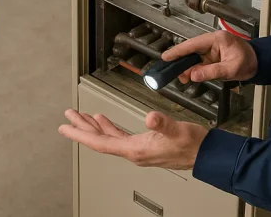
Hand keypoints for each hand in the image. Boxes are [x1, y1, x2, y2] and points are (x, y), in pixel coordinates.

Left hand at [58, 109, 207, 169]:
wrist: (205, 154)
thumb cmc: (192, 144)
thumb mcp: (177, 130)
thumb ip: (163, 124)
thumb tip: (151, 118)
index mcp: (136, 150)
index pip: (101, 143)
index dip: (81, 135)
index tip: (65, 128)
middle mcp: (133, 152)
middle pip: (100, 140)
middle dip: (82, 128)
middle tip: (67, 117)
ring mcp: (138, 149)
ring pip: (108, 138)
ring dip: (93, 127)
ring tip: (80, 117)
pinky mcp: (144, 145)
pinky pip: (118, 136)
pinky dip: (108, 127)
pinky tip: (103, 120)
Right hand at [162, 31, 258, 83]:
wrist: (259, 63)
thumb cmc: (249, 62)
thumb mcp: (231, 69)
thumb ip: (212, 72)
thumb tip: (193, 75)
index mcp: (217, 39)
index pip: (193, 44)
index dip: (178, 51)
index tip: (166, 56)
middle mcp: (212, 42)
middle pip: (191, 50)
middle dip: (181, 61)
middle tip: (172, 71)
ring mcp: (212, 49)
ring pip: (194, 57)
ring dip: (187, 67)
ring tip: (182, 78)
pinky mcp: (213, 56)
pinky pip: (199, 62)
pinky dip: (194, 70)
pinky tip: (190, 76)